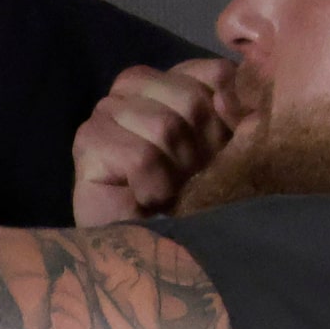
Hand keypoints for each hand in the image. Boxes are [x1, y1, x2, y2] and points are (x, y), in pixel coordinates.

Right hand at [71, 57, 238, 226]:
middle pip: (190, 98)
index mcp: (174, 81)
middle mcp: (136, 88)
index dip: (228, 122)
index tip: (219, 156)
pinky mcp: (88, 141)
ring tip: (167, 191)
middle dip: (199, 150)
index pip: (217, 75)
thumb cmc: (196, 200)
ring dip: (174, 172)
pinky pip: (140, 155)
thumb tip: (241, 87)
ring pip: (164, 126)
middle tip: (188, 180)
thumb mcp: (235, 150)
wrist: (157, 254)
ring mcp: (108, 111)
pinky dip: (153, 187)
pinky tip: (145, 200)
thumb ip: (241, 112)